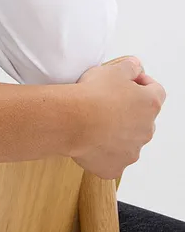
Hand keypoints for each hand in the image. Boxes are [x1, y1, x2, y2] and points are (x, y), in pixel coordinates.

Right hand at [69, 56, 166, 179]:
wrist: (74, 121)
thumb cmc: (93, 95)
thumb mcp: (114, 69)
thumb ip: (130, 66)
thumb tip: (136, 66)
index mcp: (150, 104)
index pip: (157, 90)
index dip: (143, 82)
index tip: (130, 79)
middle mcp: (146, 130)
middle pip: (144, 118)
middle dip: (130, 109)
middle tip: (108, 100)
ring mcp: (132, 151)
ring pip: (129, 139)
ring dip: (118, 130)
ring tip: (96, 120)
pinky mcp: (115, 166)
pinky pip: (113, 158)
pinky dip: (105, 149)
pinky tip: (91, 138)